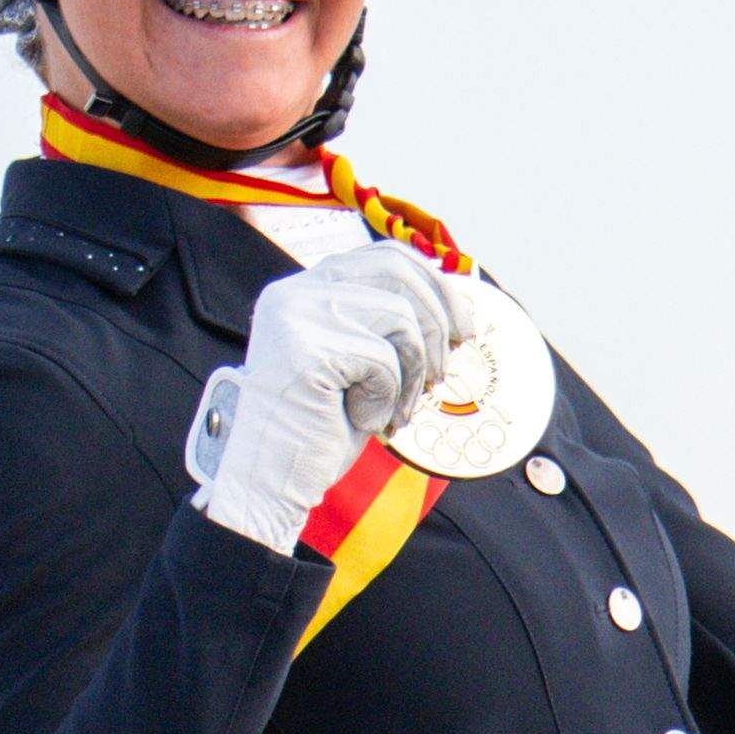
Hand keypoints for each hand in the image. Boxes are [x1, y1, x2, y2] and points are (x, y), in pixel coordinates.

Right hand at [185, 243, 461, 549]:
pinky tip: (360, 419)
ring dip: (411, 376)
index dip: (435, 286)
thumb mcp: (361, 364)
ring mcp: (298, 315)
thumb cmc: (321, 426)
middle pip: (399, 276)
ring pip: (400, 320)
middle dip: (437, 327)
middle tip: (438, 377)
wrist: (272, 477)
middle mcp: (296, 290)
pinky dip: (386, 400)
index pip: (385, 257)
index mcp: (306, 287)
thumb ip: (387, 327)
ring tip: (393, 410)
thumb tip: (455, 306)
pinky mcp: (306, 349)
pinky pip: (383, 362)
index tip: (462, 328)